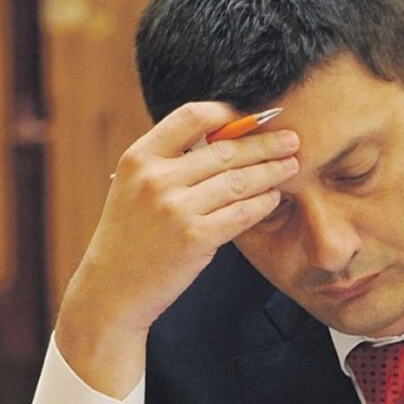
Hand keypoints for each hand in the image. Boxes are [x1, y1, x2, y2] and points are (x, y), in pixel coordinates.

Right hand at [56, 102, 299, 396]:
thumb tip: (219, 140)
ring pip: (239, 181)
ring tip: (291, 166)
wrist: (112, 290)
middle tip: (292, 139)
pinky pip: (241, 213)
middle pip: (225, 149)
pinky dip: (263, 203)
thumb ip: (168, 164)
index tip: (254, 116)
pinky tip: (275, 197)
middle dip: (264, 143)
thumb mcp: (133, 189)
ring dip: (271, 171)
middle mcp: (156, 178)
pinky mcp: (195, 238)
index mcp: (139, 158)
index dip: (228, 112)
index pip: (191, 116)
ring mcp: (175, 208)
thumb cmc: (129, 239)